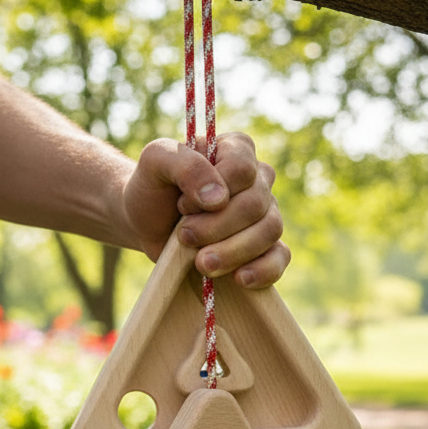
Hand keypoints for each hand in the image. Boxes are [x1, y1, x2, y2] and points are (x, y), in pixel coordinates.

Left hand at [122, 132, 289, 287]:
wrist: (147, 223)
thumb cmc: (153, 187)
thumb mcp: (155, 162)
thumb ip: (185, 165)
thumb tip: (219, 198)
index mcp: (237, 149)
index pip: (243, 168)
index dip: (213, 190)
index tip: (183, 206)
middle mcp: (258, 179)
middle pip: (255, 204)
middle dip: (216, 227)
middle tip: (184, 237)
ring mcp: (265, 214)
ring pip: (269, 230)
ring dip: (233, 251)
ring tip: (201, 263)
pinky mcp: (264, 248)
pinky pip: (280, 258)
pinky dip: (263, 270)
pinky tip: (239, 279)